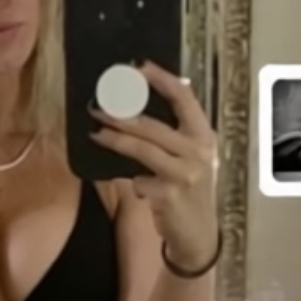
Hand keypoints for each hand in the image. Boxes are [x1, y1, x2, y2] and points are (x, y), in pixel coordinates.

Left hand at [92, 63, 219, 270]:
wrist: (199, 234)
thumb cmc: (190, 191)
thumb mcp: (192, 158)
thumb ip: (174, 135)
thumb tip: (138, 107)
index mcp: (204, 136)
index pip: (184, 97)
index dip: (160, 78)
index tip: (138, 66)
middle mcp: (197, 152)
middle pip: (153, 125)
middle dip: (121, 114)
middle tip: (99, 106)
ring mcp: (184, 174)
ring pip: (141, 149)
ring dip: (115, 139)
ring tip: (96, 132)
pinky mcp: (168, 195)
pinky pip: (139, 179)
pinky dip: (132, 180)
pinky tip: (129, 181)